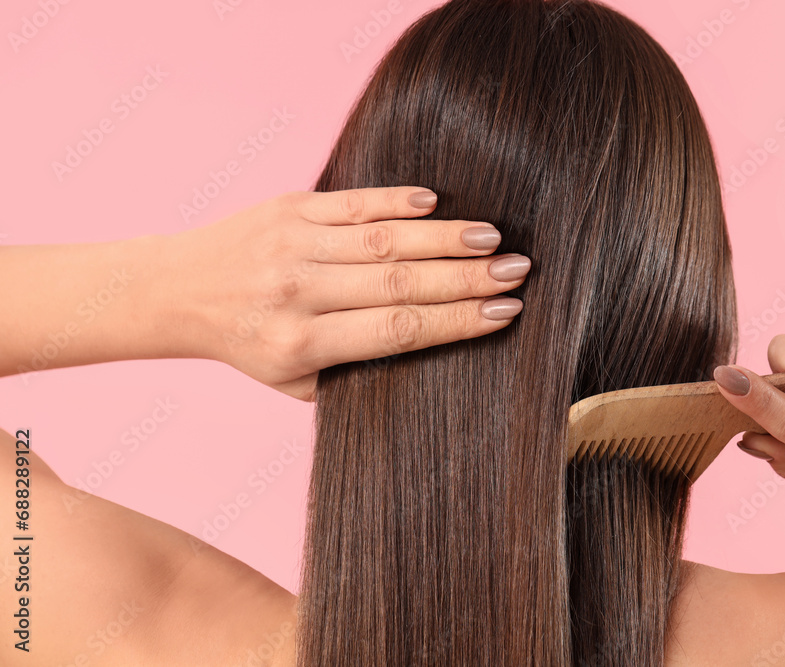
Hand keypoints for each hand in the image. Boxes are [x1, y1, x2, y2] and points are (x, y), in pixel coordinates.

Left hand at [166, 187, 529, 400]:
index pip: (396, 331)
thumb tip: (433, 345)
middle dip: (466, 277)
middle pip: (398, 283)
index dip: (456, 321)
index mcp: (301, 345)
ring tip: (492, 238)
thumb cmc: (249, 345)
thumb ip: (355, 370)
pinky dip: (396, 200)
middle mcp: (296, 293)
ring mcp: (291, 244)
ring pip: (382, 240)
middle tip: (517, 271)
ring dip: (442, 237)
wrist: (179, 291)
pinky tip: (435, 203)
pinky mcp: (287, 208)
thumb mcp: (295, 381)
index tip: (505, 313)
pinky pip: (350, 202)